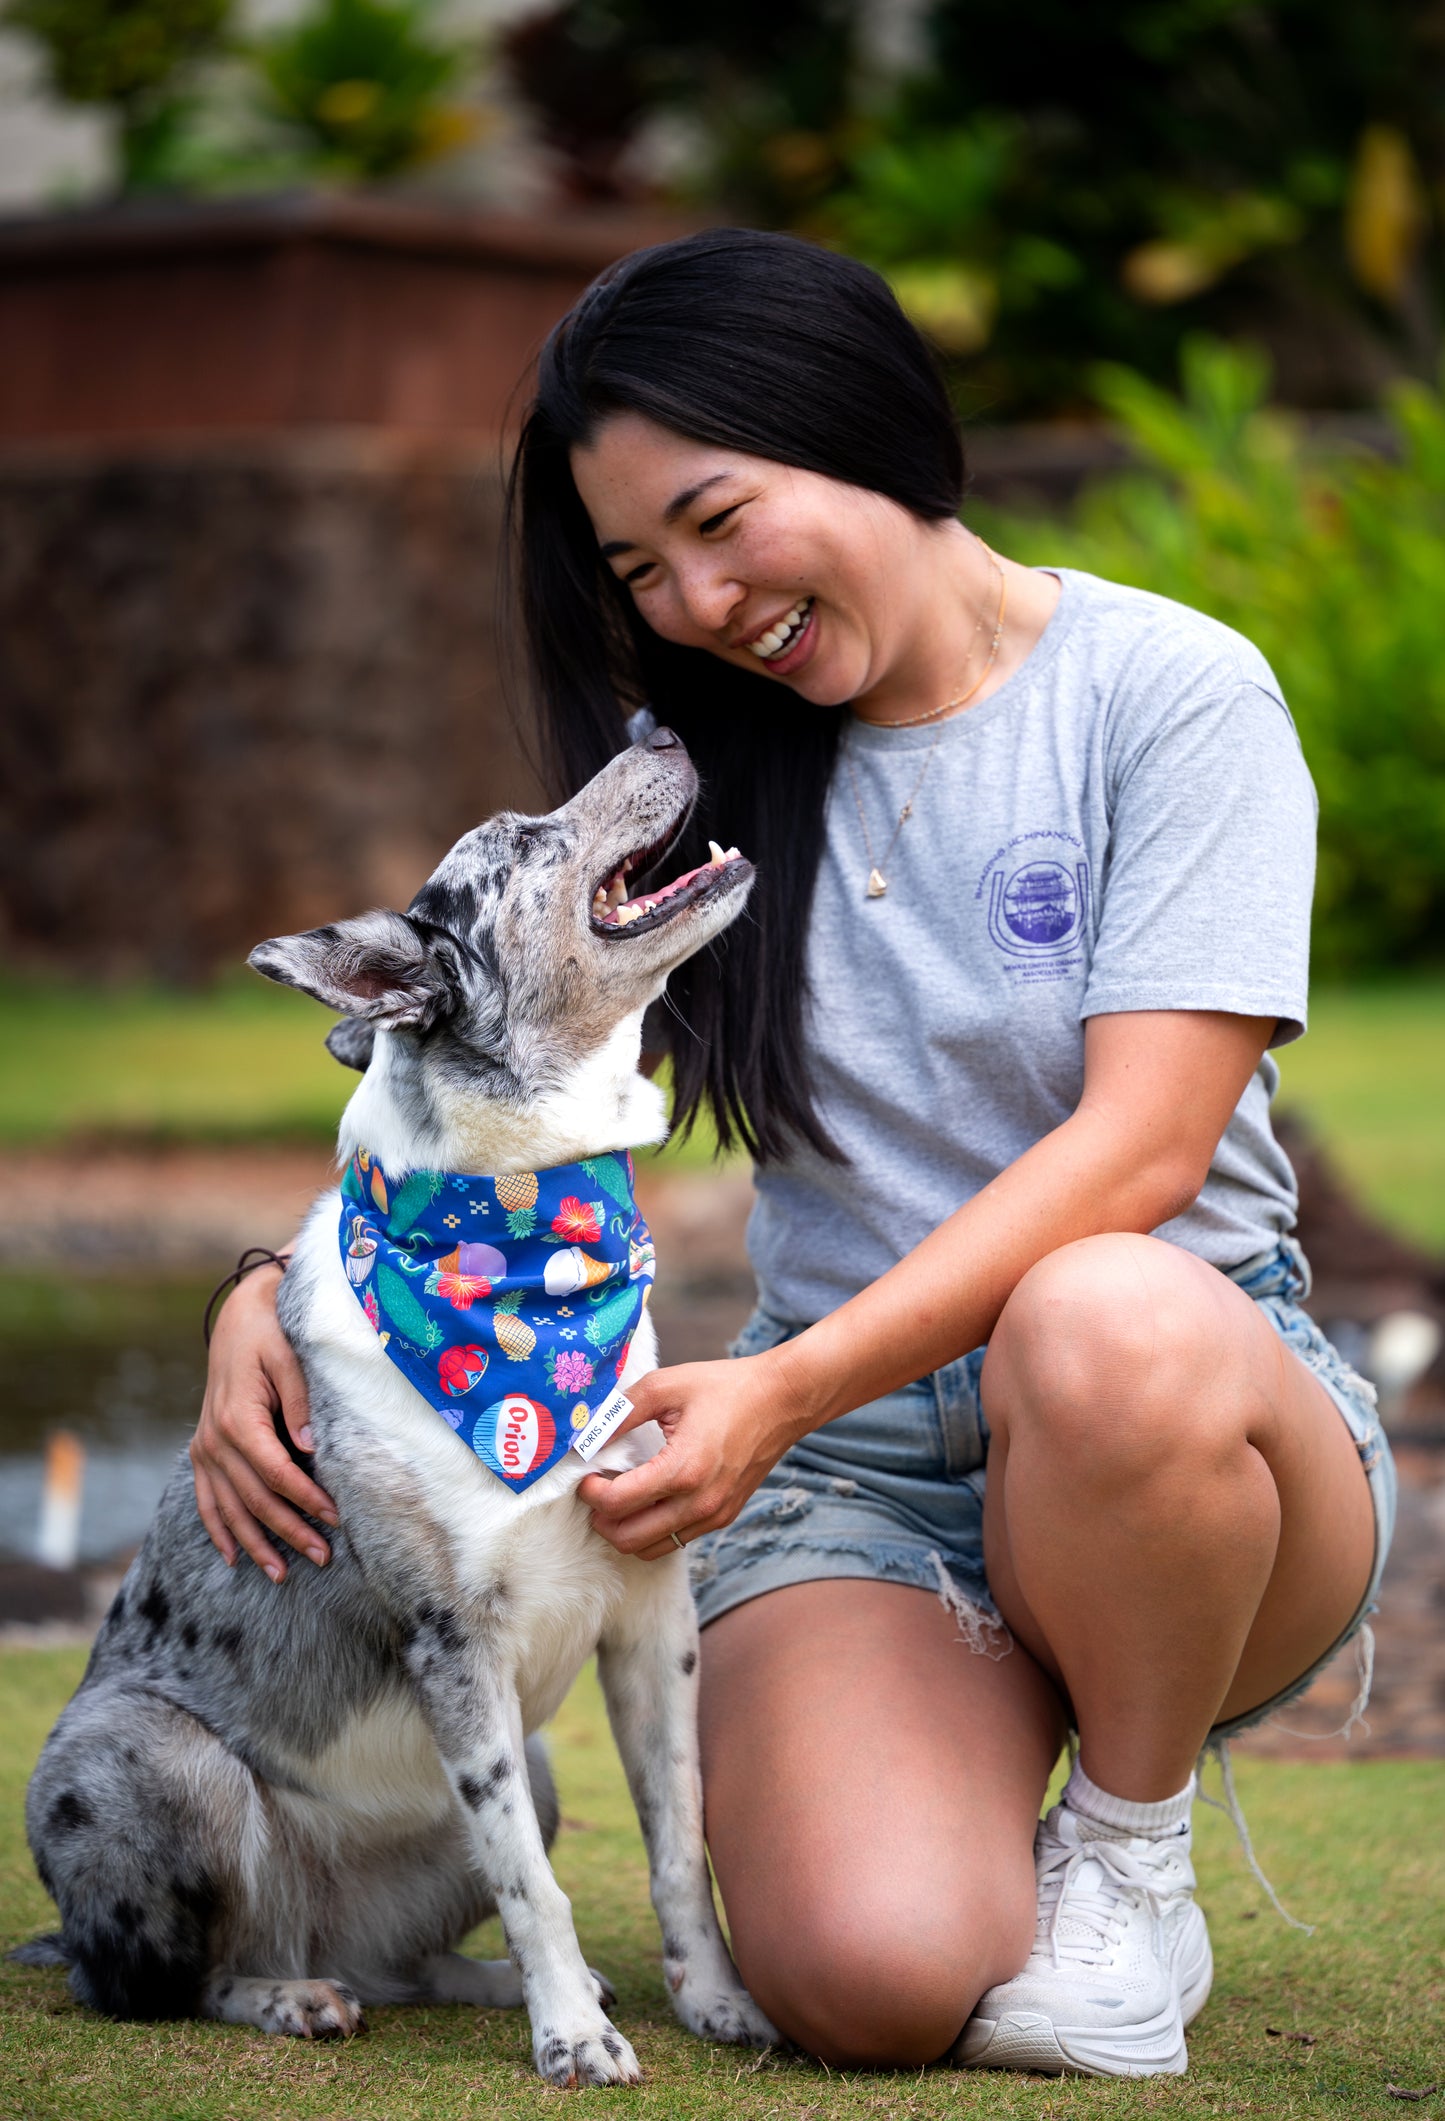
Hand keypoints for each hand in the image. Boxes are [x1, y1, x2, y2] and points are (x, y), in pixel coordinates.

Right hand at [190, 1264, 337, 1581]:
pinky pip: (206, 1500)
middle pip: (255, 1499)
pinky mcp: (202, 1452)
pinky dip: (219, 1530)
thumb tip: (312, 1448)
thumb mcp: (289, 1358)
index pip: (276, 1472)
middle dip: (290, 1531)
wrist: (238, 1319)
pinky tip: (234, 1557)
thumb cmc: (271, 1335)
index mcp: (238, 1419)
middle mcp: (215, 1440)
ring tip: (283, 1574)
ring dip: (255, 1544)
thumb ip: (300, 1402)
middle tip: (323, 1557)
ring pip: (229, 1509)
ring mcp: (204, 1449)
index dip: (306, 1499)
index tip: (336, 1518)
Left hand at [578, 1350, 812, 1561]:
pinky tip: (648, 1498)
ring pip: (650, 1549)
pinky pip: (675, 1540)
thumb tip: (586, 1437)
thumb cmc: (726, 1388)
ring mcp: (713, 1515)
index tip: (585, 1476)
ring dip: (625, 1530)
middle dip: (601, 1519)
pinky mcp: (723, 1517)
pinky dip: (652, 1529)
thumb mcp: (666, 1386)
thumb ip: (621, 1413)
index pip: (618, 1503)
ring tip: (620, 1497)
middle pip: (628, 1539)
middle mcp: (699, 1503)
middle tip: (596, 1491)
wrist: (782, 1400)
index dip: (590, 1493)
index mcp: (682, 1469)